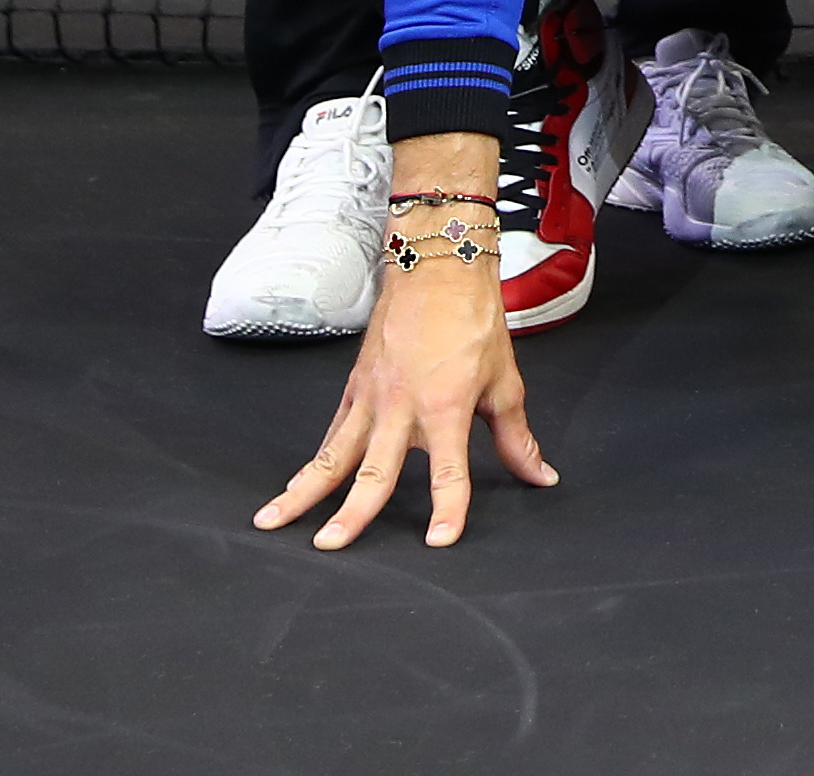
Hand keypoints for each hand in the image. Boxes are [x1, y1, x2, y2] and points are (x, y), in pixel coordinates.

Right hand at [255, 223, 547, 551]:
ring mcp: (372, 397)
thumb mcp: (505, 382)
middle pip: (374, 470)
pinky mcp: (355, 386)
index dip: (448, 510)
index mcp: (445, 407)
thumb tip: (540, 475)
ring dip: (303, 490)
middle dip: (351, 512)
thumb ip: (517, 438)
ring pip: (332, 453)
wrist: (439, 268)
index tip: (439, 542)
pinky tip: (299, 483)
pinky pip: (331, 431)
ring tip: (273, 520)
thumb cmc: (472, 320)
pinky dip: (314, 460)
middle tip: (330, 544)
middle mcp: (402, 407)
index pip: (449, 472)